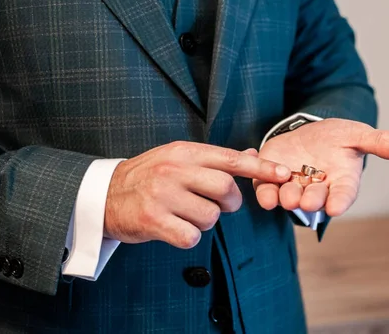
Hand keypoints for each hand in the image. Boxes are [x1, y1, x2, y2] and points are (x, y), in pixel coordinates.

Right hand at [104, 141, 291, 248]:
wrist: (104, 194)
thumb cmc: (147, 176)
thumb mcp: (176, 158)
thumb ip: (212, 159)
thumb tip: (251, 155)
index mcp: (183, 152)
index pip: (230, 159)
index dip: (260, 168)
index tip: (285, 174)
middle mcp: (174, 170)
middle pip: (225, 189)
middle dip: (230, 203)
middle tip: (218, 206)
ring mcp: (162, 195)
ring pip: (210, 216)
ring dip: (205, 221)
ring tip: (186, 215)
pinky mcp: (153, 221)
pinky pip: (191, 236)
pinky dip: (188, 237)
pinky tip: (174, 228)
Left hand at [254, 118, 388, 215]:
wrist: (309, 132)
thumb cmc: (338, 138)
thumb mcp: (358, 135)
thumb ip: (381, 143)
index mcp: (341, 182)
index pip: (343, 195)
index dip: (339, 202)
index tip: (335, 208)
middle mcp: (317, 189)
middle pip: (314, 199)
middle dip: (310, 201)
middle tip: (306, 201)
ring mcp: (293, 186)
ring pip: (288, 197)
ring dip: (284, 198)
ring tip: (283, 197)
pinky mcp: (271, 179)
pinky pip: (265, 189)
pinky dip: (262, 191)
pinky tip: (262, 190)